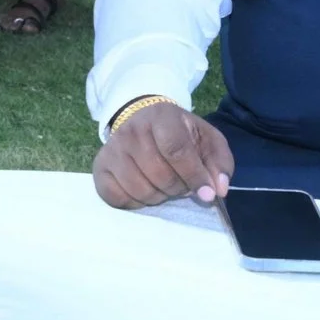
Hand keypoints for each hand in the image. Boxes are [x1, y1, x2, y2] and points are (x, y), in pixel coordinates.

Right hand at [92, 101, 235, 209]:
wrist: (142, 120)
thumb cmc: (179, 133)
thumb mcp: (206, 139)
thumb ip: (219, 163)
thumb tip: (217, 190)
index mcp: (161, 117)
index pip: (176, 150)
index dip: (194, 176)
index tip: (207, 194)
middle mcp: (131, 130)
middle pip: (159, 175)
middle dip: (178, 188)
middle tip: (182, 183)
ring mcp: (112, 149)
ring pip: (140, 190)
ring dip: (159, 196)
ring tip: (164, 185)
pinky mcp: (100, 167)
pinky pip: (117, 198)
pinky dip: (135, 203)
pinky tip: (144, 190)